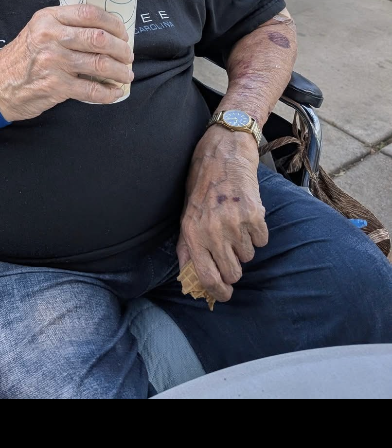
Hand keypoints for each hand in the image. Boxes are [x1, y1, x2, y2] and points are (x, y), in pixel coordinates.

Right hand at [0, 4, 133, 120]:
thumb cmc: (22, 58)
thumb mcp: (38, 30)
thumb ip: (64, 26)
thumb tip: (105, 31)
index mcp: (48, 19)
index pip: (89, 13)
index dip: (113, 23)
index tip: (123, 32)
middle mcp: (50, 37)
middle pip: (99, 38)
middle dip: (122, 48)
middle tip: (128, 55)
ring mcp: (53, 62)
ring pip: (100, 64)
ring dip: (120, 71)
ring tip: (126, 73)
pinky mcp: (56, 86)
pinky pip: (91, 89)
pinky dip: (108, 92)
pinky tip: (115, 91)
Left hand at [177, 126, 267, 302]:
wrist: (223, 153)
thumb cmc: (202, 184)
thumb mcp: (186, 214)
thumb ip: (186, 246)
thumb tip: (188, 276)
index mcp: (192, 233)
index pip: (207, 277)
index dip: (218, 292)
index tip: (225, 294)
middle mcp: (212, 231)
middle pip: (233, 272)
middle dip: (234, 267)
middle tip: (231, 251)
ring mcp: (234, 223)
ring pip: (249, 256)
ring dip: (245, 245)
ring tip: (236, 223)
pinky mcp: (254, 214)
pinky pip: (262, 240)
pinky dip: (258, 232)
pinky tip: (248, 215)